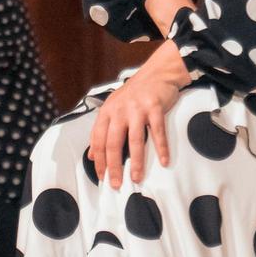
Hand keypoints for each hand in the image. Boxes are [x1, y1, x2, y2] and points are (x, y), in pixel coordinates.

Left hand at [87, 41, 189, 188]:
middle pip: (114, 143)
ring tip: (136, 177)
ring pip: (134, 140)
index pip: (99, 140)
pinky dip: (161, 148)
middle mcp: (120, 110)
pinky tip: (163, 161)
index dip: (99, 161)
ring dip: (135, 161)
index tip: (102, 177)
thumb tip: (92, 155)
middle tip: (116, 184)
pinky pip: (157, 132)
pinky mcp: (154, 107)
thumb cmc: (135, 93)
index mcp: (107, 112)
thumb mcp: (114, 108)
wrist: (157, 73)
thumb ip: (102, 130)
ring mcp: (137, 109)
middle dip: (114, 166)